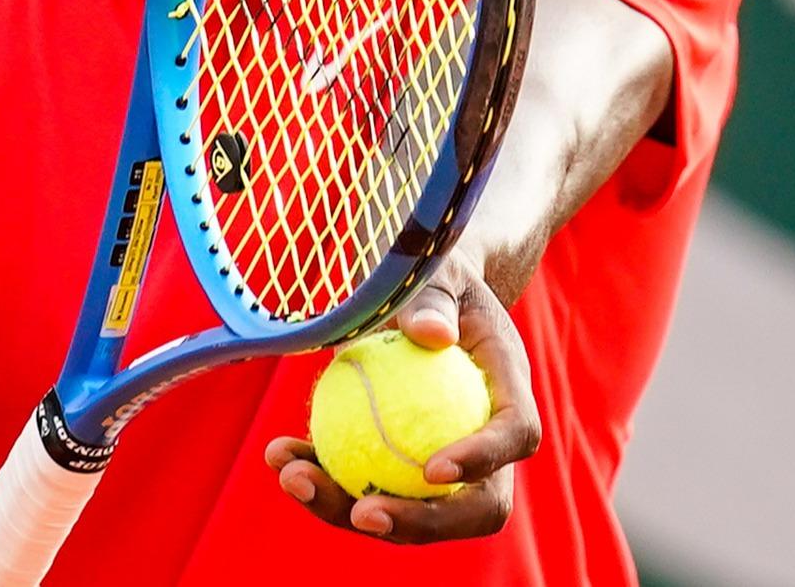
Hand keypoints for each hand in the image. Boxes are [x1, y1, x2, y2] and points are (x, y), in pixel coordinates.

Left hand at [262, 249, 543, 543]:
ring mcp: (445, 464)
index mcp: (509, 388)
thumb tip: (430, 333)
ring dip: (347, 506)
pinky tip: (279, 452)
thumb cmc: (435, 276)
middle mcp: (488, 440)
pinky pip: (363, 486)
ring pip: (409, 510)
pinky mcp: (399, 468)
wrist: (423, 294)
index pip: (515, 434)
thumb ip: (432, 299)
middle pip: (473, 506)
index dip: (483, 461)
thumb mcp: (435, 272)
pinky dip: (322, 478)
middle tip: (362, 513)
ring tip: (293, 475)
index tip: (432, 469)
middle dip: (420, 522)